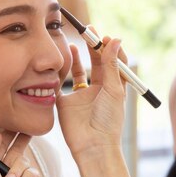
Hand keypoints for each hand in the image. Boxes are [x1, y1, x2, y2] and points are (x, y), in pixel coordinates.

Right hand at [56, 32, 127, 156]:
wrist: (92, 145)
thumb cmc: (108, 121)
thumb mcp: (113, 89)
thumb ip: (111, 64)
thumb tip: (115, 39)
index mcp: (113, 87)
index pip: (113, 62)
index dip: (110, 48)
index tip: (105, 37)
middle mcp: (98, 90)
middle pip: (96, 63)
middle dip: (92, 47)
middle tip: (88, 31)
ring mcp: (81, 96)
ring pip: (78, 71)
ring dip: (76, 56)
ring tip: (73, 43)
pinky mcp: (65, 103)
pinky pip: (62, 84)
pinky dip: (61, 72)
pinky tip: (61, 60)